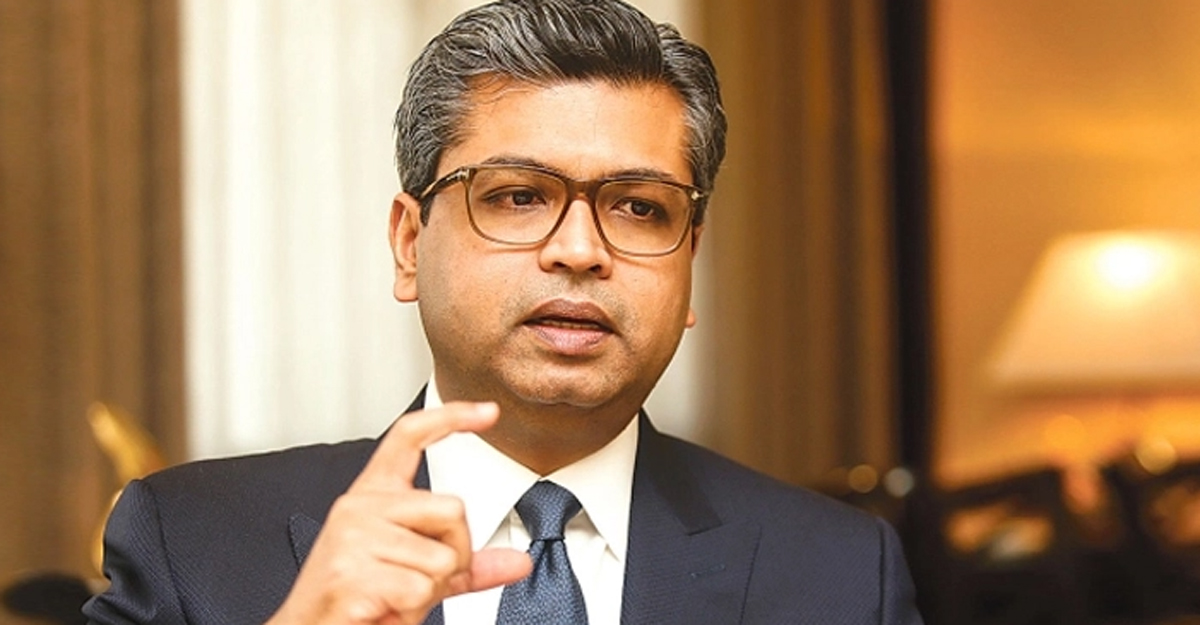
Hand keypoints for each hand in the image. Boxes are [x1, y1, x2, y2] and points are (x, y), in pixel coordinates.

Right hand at [268, 402, 532, 624]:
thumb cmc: (359, 601)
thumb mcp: (417, 574)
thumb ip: (466, 564)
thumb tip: (518, 561)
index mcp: (374, 496)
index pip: (410, 437)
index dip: (451, 417)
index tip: (488, 411)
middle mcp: (360, 508)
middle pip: (452, 508)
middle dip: (453, 555)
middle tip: (418, 580)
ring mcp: (353, 537)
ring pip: (441, 558)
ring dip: (429, 592)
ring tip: (394, 598)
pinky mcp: (351, 573)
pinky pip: (420, 590)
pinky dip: (412, 611)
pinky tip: (385, 610)